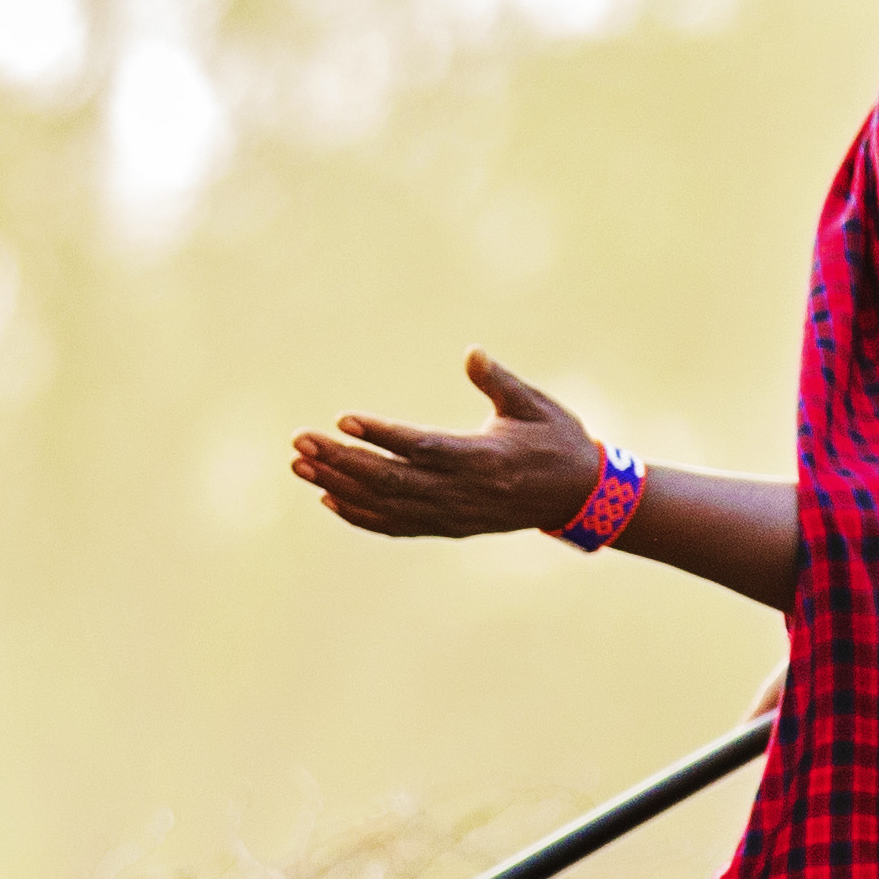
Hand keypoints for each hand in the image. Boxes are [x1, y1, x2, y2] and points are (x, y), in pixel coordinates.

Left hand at [289, 352, 606, 542]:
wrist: (578, 495)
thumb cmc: (557, 440)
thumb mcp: (535, 404)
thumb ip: (499, 381)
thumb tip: (471, 353)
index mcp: (485, 458)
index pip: (422, 449)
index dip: (382, 436)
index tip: (343, 420)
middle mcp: (464, 492)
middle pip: (391, 480)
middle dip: (342, 461)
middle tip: (300, 442)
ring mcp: (454, 514)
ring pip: (387, 505)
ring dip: (340, 485)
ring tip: (301, 465)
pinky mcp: (450, 526)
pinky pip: (397, 525)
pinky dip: (360, 515)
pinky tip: (329, 498)